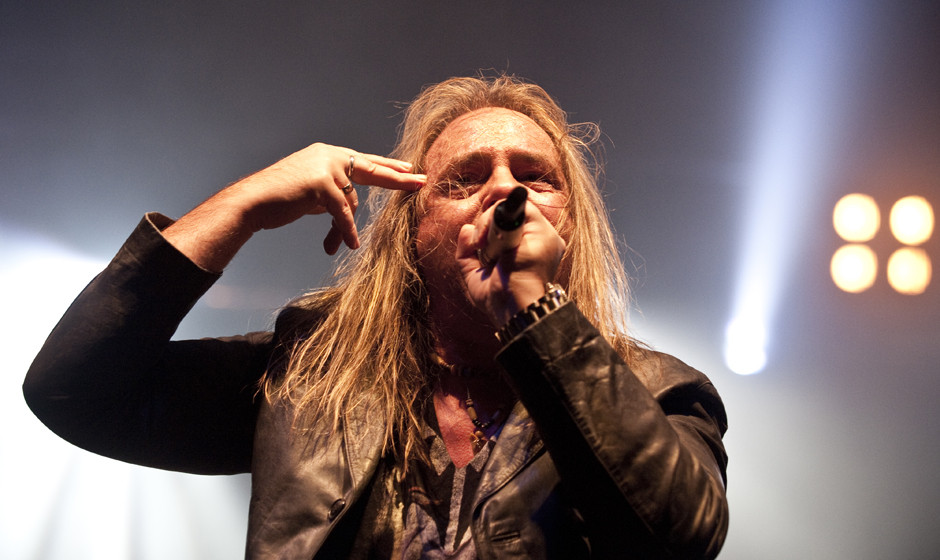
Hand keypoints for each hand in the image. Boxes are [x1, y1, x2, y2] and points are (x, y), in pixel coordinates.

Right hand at [236, 143, 424, 253]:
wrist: (251, 202)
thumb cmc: (279, 201)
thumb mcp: (312, 195)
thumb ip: (332, 194)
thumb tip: (347, 207)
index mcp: (328, 155)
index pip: (364, 161)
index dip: (388, 166)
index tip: (409, 169)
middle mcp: (328, 155)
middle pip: (371, 169)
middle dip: (398, 178)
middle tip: (421, 182)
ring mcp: (324, 166)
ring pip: (351, 201)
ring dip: (343, 226)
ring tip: (337, 244)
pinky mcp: (321, 183)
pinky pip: (341, 212)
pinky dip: (344, 230)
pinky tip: (346, 244)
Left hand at [455, 200, 565, 326]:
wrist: (514, 310)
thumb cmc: (499, 299)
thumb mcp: (476, 274)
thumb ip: (467, 252)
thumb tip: (465, 229)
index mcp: (528, 247)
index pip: (510, 219)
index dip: (491, 217)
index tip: (478, 229)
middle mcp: (539, 237)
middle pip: (508, 211)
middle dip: (485, 221)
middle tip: (477, 243)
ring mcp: (543, 233)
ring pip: (510, 207)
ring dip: (487, 221)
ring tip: (481, 245)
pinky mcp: (542, 230)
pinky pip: (516, 208)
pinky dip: (494, 218)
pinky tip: (486, 240)